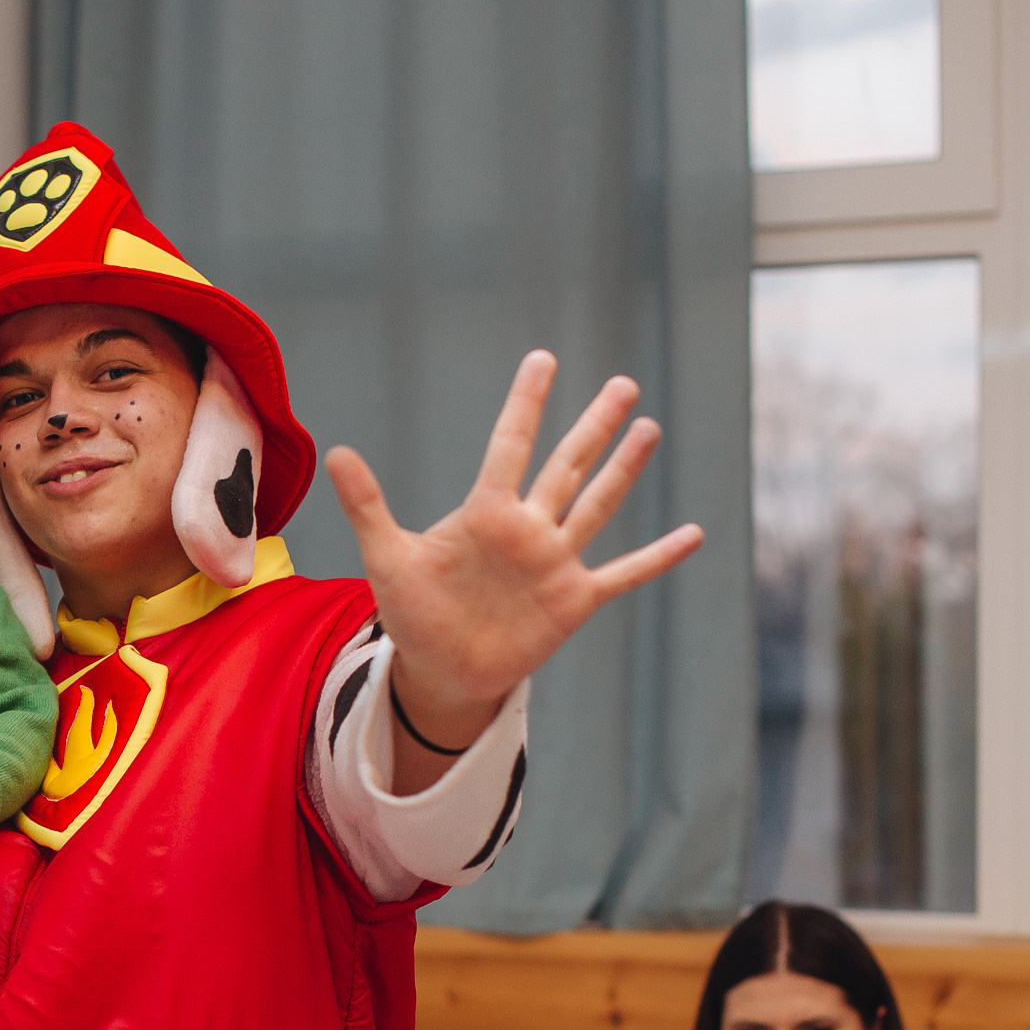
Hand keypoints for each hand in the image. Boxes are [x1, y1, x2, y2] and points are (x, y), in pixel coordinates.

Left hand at [327, 352, 702, 786]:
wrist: (438, 669)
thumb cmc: (413, 611)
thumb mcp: (387, 557)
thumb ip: (368, 505)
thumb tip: (335, 452)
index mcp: (485, 512)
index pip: (510, 447)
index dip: (526, 405)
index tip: (543, 360)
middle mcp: (527, 529)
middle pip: (566, 466)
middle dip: (593, 426)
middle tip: (622, 384)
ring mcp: (554, 563)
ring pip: (596, 506)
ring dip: (623, 471)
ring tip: (647, 429)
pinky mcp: (573, 602)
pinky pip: (623, 574)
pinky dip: (657, 558)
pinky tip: (693, 534)